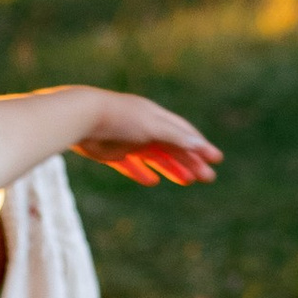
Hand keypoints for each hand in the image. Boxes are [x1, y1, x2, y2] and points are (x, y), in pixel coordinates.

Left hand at [69, 92, 221, 188]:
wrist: (82, 118)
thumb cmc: (121, 118)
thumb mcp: (153, 126)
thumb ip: (177, 137)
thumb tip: (201, 146)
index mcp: (156, 117)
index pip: (184, 132)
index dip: (200, 145)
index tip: (215, 159)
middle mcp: (144, 128)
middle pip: (173, 147)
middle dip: (191, 161)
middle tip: (207, 178)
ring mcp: (128, 140)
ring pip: (155, 157)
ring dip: (172, 168)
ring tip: (187, 181)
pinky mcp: (111, 153)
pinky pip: (131, 165)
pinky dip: (142, 172)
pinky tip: (151, 181)